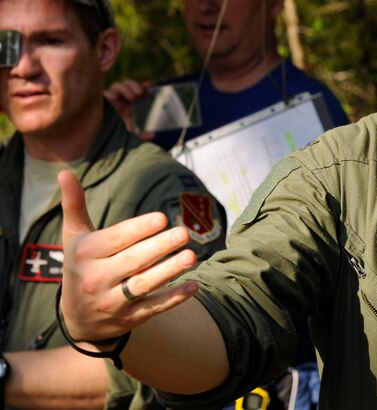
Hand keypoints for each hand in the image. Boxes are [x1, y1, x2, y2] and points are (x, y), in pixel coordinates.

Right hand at [58, 170, 198, 342]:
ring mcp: (112, 302)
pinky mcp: (128, 319)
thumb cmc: (82, 266)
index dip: (139, 229)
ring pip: (144, 285)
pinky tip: (195, 285)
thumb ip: (75, 205)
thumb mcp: (75, 237)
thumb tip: (65, 172)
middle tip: (184, 232)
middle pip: (133, 261)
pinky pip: (154, 308)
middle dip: (159, 247)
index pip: (115, 239)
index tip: (162, 218)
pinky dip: (174, 298)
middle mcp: (96, 279)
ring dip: (169, 271)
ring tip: (192, 255)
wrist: (77, 319)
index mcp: (85, 254)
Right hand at [104, 79, 150, 136]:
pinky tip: (112, 97)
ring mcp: (112, 97)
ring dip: (125, 89)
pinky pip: (105, 94)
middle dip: (135, 85)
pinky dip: (109, 94)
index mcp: (131, 101)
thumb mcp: (135, 130)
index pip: (138, 88)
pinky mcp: (103, 101)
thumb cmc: (123, 129)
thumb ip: (143, 133)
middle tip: (140, 93)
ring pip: (117, 86)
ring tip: (131, 97)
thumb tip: (152, 135)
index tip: (148, 85)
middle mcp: (122, 97)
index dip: (143, 86)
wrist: (107, 134)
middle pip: (128, 84)